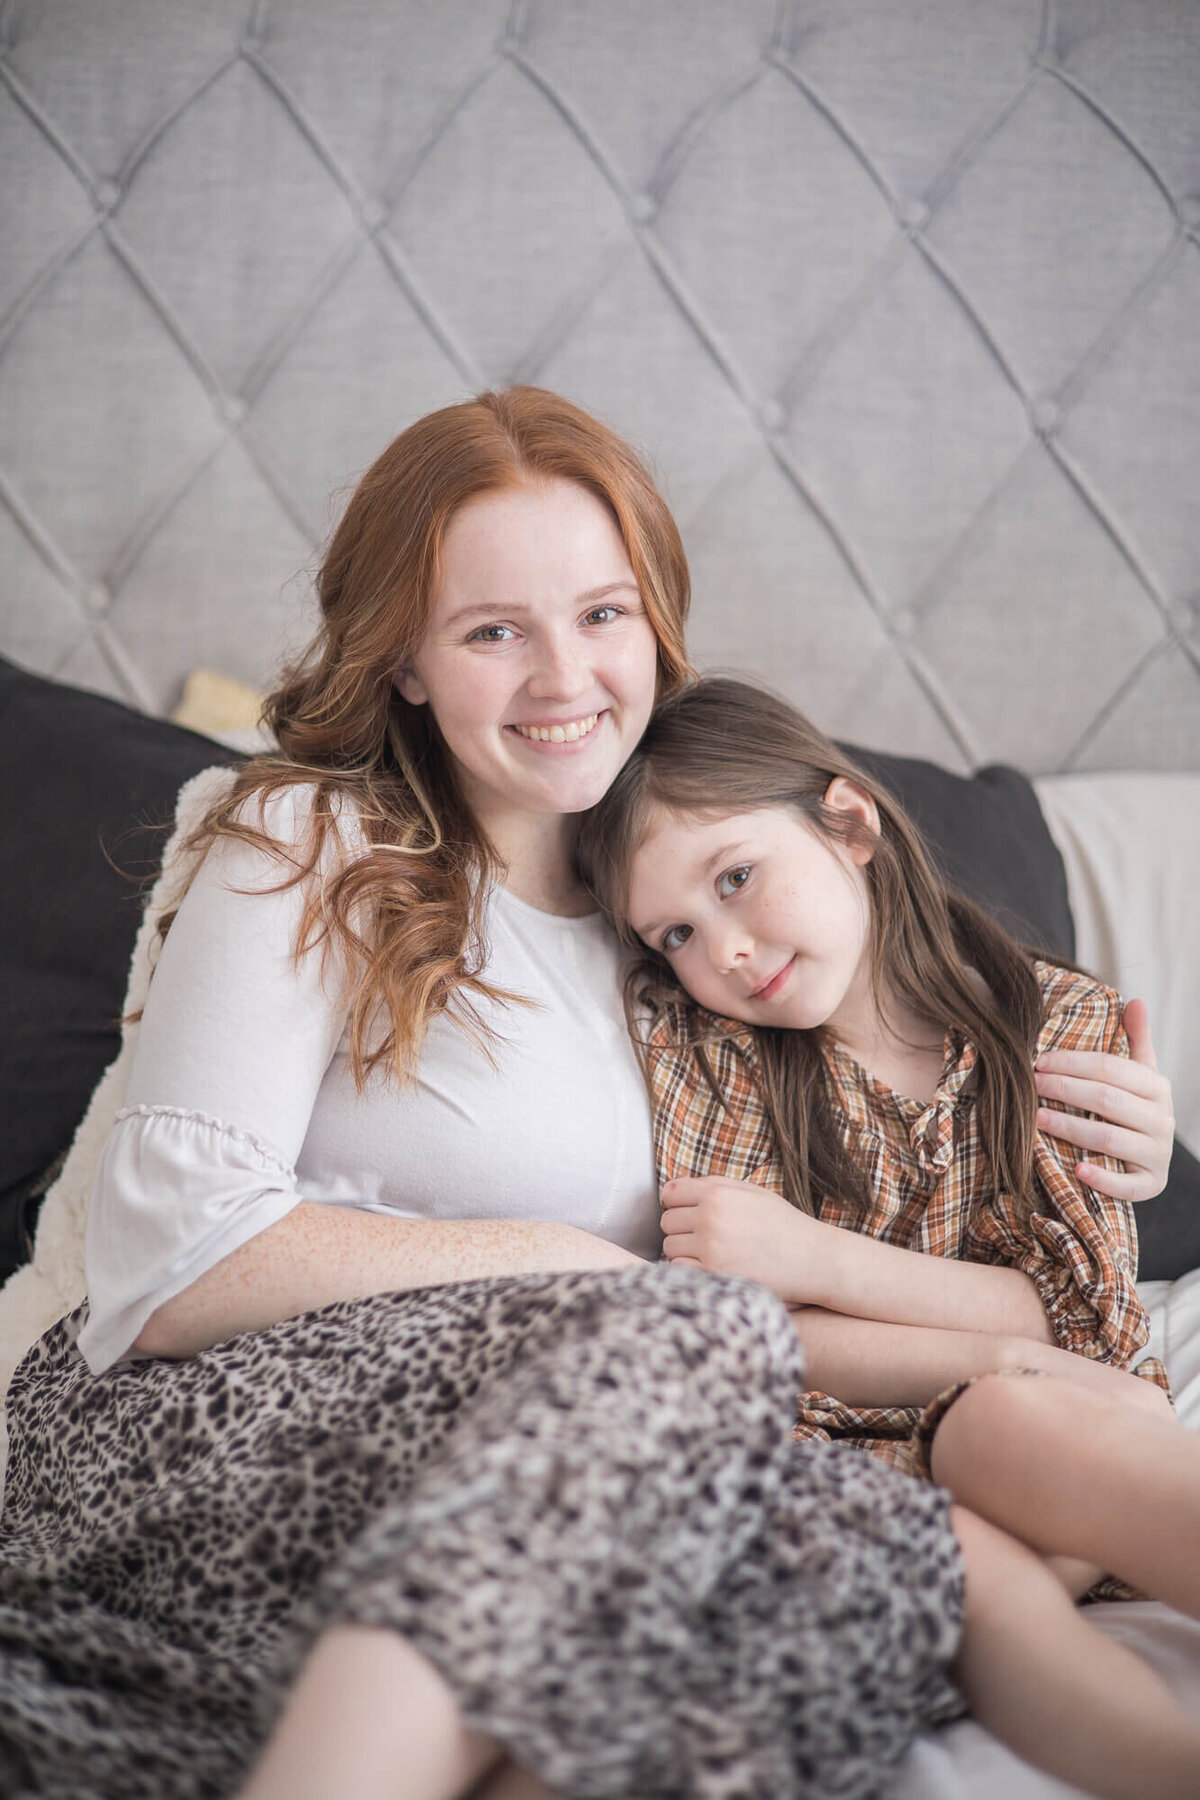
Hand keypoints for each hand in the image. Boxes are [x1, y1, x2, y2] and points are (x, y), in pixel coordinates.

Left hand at [659, 1175, 823, 1301]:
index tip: (688, 1211)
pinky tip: (711, 1266)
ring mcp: (710, 1250)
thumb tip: (670, 1188)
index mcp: (718, 1194)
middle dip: (680, 1227)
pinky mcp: (715, 1276)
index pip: (670, 1194)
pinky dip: (690, 1269)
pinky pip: (680, 1270)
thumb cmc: (783, 1224)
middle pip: (667, 1222)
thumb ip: (712, 1185)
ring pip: (670, 1247)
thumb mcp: (752, 1192)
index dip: (677, 1202)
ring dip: (684, 1249)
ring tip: (709, 1251)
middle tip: (703, 1234)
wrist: (813, 1259)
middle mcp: (710, 1219)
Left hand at [1034, 999, 1174, 1201]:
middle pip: (1106, 1100)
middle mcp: (1162, 1120)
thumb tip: (1134, 1000)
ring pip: (1108, 1138)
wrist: (1154, 1157)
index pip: (1110, 1068)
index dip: (1072, 1063)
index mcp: (1157, 1087)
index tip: (1038, 1060)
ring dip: (1069, 1127)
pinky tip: (1076, 1168)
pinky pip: (1127, 1185)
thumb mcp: (1140, 1073)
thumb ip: (1136, 1039)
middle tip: (1030, 1084)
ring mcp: (1158, 1154)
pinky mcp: (1152, 1184)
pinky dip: (1102, 1178)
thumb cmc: (1136, 1108)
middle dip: (1064, 1089)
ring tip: (1036, 1118)